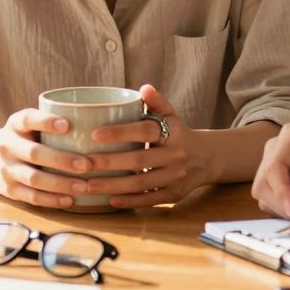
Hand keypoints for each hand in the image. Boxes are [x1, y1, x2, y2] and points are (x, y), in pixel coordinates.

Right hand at [0, 108, 93, 208]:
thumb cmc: (21, 137)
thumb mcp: (27, 123)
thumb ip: (50, 122)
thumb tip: (96, 118)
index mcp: (15, 124)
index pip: (28, 119)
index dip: (46, 121)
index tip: (67, 125)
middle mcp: (7, 146)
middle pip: (34, 153)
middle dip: (62, 160)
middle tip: (87, 164)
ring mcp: (6, 169)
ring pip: (34, 179)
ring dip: (60, 183)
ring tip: (83, 186)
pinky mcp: (9, 190)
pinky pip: (31, 197)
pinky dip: (52, 200)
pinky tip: (70, 200)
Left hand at [80, 85, 212, 207]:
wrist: (207, 158)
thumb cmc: (179, 134)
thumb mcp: (172, 116)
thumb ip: (158, 102)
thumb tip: (144, 88)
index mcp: (174, 133)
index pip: (146, 131)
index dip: (121, 132)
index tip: (95, 135)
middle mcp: (176, 155)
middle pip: (139, 160)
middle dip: (108, 162)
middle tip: (82, 163)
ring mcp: (176, 177)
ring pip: (141, 184)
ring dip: (112, 185)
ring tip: (88, 185)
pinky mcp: (174, 195)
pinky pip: (149, 200)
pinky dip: (129, 201)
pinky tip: (109, 201)